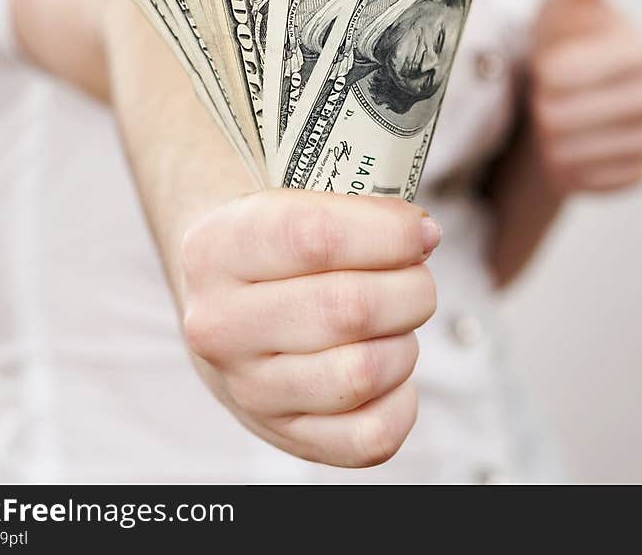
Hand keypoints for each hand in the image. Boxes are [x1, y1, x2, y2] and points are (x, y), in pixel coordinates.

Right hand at [180, 189, 439, 467]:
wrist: (222, 309)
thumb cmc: (271, 249)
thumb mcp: (284, 203)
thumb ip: (351, 208)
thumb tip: (424, 234)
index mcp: (217, 250)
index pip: (316, 237)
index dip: (389, 232)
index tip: (422, 230)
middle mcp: (221, 326)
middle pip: (349, 309)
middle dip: (411, 289)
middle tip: (416, 277)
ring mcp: (249, 391)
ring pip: (363, 374)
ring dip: (405, 342)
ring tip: (395, 322)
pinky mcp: (285, 438)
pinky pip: (371, 436)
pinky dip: (402, 400)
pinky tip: (390, 368)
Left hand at [526, 0, 641, 195]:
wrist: (562, 93)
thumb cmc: (564, 36)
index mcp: (639, 52)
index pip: (563, 77)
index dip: (542, 72)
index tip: (549, 62)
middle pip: (561, 119)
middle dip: (542, 105)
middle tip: (549, 91)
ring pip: (568, 156)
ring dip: (548, 139)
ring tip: (558, 115)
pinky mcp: (636, 176)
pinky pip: (583, 184)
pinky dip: (565, 171)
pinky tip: (573, 145)